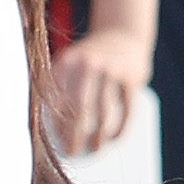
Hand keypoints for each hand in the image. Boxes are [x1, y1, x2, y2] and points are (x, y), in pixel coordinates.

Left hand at [53, 9, 152, 156]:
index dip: (55, 122)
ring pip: (103, 110)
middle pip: (78, 106)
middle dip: (74, 133)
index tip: (52, 141)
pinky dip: (121, 126)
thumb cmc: (91, 59)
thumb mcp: (71, 63)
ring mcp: (112, 68)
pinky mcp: (132, 76)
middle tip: (72, 152)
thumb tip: (59, 131)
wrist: (122, 32)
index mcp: (67, 61)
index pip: (57, 98)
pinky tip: (115, 139)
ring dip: (98, 135)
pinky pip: (127, 107)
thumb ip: (62, 87)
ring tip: (94, 150)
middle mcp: (88, 62)